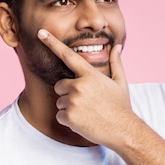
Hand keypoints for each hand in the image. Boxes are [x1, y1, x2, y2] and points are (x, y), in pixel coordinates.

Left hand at [37, 29, 137, 147]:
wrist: (123, 131)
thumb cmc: (121, 105)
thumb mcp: (120, 82)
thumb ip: (116, 62)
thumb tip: (117, 46)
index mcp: (90, 74)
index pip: (67, 55)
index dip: (52, 43)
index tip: (40, 33)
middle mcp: (79, 85)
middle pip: (60, 85)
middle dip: (68, 92)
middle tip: (86, 101)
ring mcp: (73, 101)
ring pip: (59, 101)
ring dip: (69, 107)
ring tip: (87, 112)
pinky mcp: (69, 116)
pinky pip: (59, 116)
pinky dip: (68, 120)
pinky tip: (83, 121)